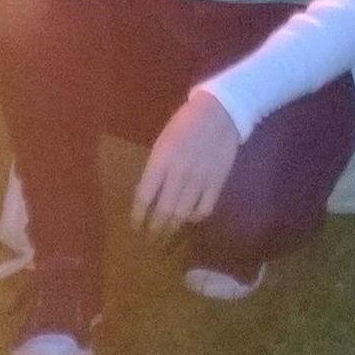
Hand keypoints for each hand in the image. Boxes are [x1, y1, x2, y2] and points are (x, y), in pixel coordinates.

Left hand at [131, 92, 240, 237]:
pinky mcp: (217, 183)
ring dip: (173, 228)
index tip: (135, 226)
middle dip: (155, 228)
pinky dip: (195, 217)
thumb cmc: (185, 125)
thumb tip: (148, 195)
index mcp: (161, 160)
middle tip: (150, 240)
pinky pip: (205, 208)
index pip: (145, 196)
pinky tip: (190, 219)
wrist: (220, 114)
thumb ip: (156, 168)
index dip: (138, 215)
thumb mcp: (162, 142)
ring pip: (183, 214)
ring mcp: (200, 179)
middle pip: (164, 210)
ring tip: (166, 237)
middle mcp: (179, 173)